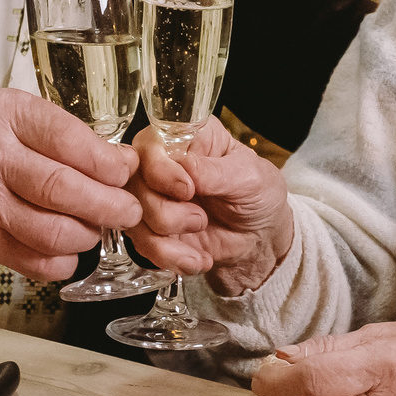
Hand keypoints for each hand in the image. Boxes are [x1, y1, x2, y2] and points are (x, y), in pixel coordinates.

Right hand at [0, 90, 141, 279]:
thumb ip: (53, 133)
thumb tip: (116, 160)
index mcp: (3, 117)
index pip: (69, 139)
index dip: (108, 161)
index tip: (125, 169)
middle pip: (66, 188)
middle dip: (111, 204)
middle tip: (129, 209)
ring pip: (56, 231)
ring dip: (88, 234)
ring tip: (95, 226)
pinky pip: (37, 261)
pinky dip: (62, 261)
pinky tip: (64, 249)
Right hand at [126, 120, 294, 294]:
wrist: (261, 240)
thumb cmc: (259, 196)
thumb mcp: (249, 177)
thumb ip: (215, 172)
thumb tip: (184, 167)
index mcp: (187, 137)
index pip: (150, 144)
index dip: (159, 169)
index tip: (186, 190)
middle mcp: (163, 164)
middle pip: (134, 183)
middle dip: (165, 211)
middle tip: (200, 218)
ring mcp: (154, 197)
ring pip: (134, 216)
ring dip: (167, 238)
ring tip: (201, 233)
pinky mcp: (152, 228)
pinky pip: (142, 244)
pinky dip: (170, 256)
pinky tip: (196, 258)